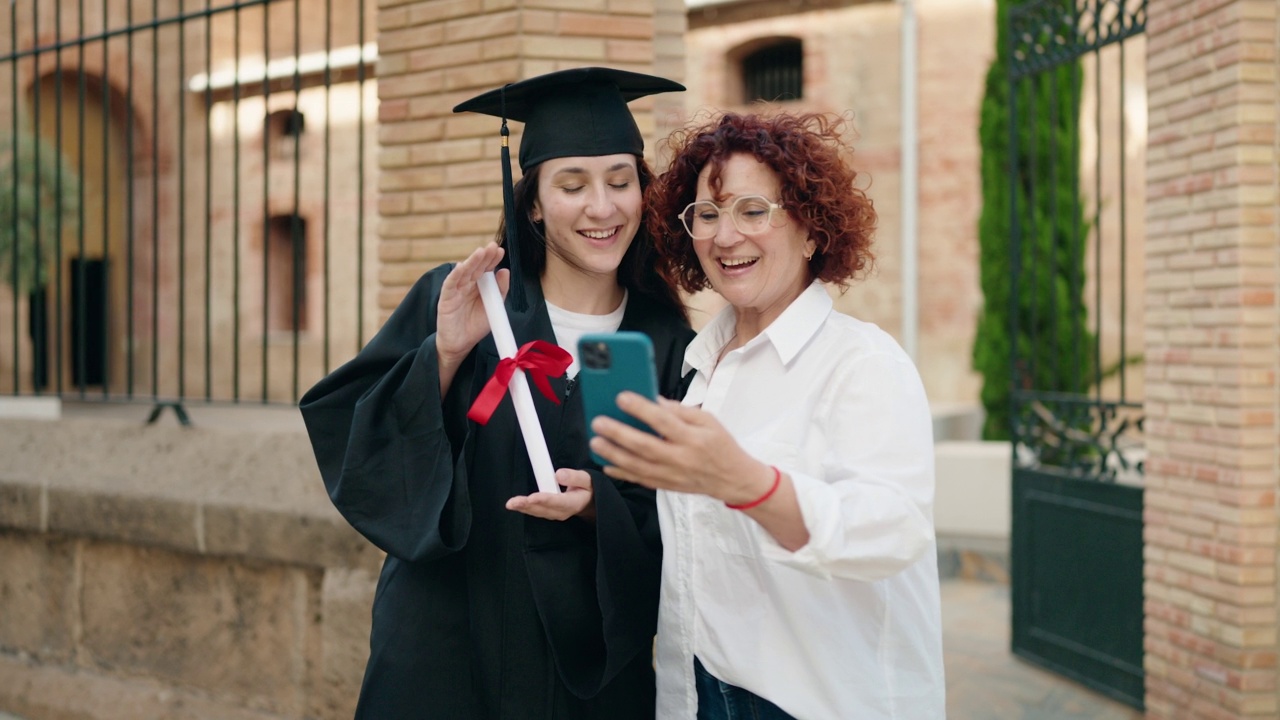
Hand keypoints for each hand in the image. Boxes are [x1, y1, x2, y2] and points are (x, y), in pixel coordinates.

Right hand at [436, 243, 508, 366]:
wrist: (460, 345)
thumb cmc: (476, 326)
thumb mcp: (493, 307)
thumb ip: (500, 291)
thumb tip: (505, 271)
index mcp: (479, 286)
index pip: (486, 269)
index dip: (492, 259)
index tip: (500, 250)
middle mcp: (467, 285)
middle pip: (476, 268)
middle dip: (484, 256)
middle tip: (492, 246)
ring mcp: (456, 291)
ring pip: (463, 273)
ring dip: (472, 262)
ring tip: (480, 252)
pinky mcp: (445, 299)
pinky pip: (450, 285)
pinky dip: (455, 275)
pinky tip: (461, 266)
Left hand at [506, 468, 595, 520]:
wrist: (589, 501)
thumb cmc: (587, 488)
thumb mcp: (587, 479)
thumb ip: (574, 477)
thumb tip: (559, 474)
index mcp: (573, 503)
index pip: (558, 502)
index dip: (544, 500)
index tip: (532, 497)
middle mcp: (562, 511)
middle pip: (543, 509)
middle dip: (527, 505)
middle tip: (513, 502)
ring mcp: (554, 514)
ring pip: (537, 512)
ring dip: (523, 508)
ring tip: (511, 504)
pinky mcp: (548, 512)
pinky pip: (535, 511)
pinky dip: (525, 508)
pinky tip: (515, 504)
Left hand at [590, 394, 774, 505]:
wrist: (733, 479)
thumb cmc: (720, 445)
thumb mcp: (708, 421)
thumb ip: (680, 411)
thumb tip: (653, 400)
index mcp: (693, 438)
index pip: (664, 422)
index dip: (641, 409)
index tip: (622, 397)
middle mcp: (681, 458)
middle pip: (645, 446)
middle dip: (619, 433)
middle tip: (599, 422)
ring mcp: (672, 475)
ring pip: (637, 466)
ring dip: (614, 454)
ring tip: (596, 441)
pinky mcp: (666, 486)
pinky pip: (639, 480)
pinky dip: (621, 473)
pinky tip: (606, 464)